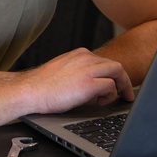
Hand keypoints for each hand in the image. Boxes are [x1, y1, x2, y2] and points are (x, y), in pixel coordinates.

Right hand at [15, 48, 132, 113]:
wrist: (29, 91)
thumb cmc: (43, 86)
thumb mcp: (64, 71)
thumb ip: (79, 72)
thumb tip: (92, 84)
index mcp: (79, 54)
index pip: (104, 61)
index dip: (114, 74)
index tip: (118, 84)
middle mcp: (85, 57)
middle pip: (115, 65)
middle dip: (124, 80)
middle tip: (126, 93)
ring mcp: (87, 69)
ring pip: (117, 72)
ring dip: (121, 86)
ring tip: (120, 98)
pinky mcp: (88, 83)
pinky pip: (111, 86)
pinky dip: (111, 95)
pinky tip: (101, 102)